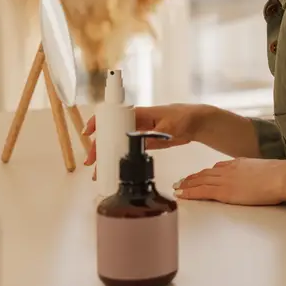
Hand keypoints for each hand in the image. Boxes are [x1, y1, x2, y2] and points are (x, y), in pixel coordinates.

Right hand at [83, 104, 207, 165]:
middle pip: (112, 134)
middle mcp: (136, 122)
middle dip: (100, 147)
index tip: (88, 133)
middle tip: (91, 162)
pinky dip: (121, 158)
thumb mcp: (169, 126)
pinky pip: (129, 149)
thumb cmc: (184, 117)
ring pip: (118, 143)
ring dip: (108, 155)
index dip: (99, 123)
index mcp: (140, 114)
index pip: (113, 117)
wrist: (197, 123)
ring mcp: (141, 132)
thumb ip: (155, 133)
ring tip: (99, 171)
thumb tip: (139, 140)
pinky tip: (115, 168)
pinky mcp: (146, 141)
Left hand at [172, 158, 285, 207]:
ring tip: (177, 188)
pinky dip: (190, 192)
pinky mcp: (224, 192)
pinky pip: (202, 191)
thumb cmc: (280, 175)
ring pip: (200, 181)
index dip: (206, 172)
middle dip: (192, 178)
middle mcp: (229, 169)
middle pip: (205, 173)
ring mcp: (225, 180)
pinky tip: (182, 195)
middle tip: (181, 182)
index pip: (218, 168)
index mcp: (239, 163)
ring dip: (187, 185)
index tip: (199, 175)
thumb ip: (255, 173)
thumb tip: (256, 179)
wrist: (281, 176)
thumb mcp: (265, 170)